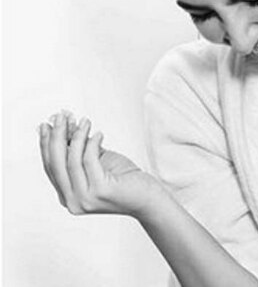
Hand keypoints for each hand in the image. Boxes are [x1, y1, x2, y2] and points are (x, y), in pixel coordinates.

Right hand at [39, 110, 164, 218]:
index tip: (47, 125)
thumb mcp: (98, 162)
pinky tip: (99, 134)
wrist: (149, 199)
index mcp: (67, 197)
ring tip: (85, 122)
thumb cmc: (125, 181)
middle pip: (55, 163)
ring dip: (77, 136)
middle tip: (62, 117)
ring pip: (72, 160)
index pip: (50, 167)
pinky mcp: (100, 190)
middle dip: (57, 136)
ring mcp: (85, 198)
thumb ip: (80, 150)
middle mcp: (72, 202)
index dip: (46, 144)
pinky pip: (89, 159)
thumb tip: (66, 127)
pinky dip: (92, 143)